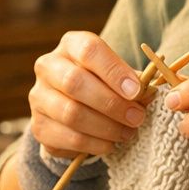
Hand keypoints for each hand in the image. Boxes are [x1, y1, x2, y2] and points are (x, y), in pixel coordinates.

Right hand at [28, 32, 147, 159]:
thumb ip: (133, 81)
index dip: (114, 71)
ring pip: (71, 114)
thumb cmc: (102, 85)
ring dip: (106, 127)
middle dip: (112, 104)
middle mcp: (48, 67)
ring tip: (127, 133)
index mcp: (70, 45)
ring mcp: (39, 97)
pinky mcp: (39, 126)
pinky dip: (95, 144)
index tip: (137, 91)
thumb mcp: (118, 75)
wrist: (72, 110)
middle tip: (136, 118)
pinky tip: (110, 143)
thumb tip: (149, 93)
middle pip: (75, 82)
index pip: (89, 50)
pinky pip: (69, 138)